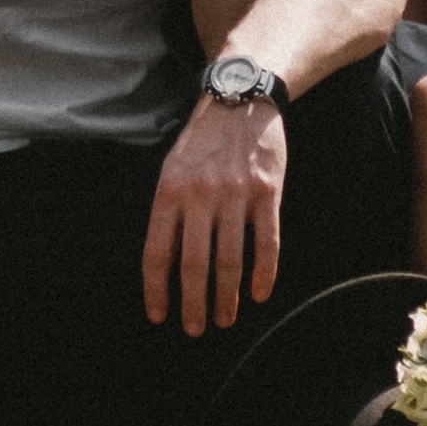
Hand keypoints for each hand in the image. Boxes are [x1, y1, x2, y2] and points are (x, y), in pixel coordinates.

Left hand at [143, 92, 286, 336]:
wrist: (242, 96)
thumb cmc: (203, 140)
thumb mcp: (173, 166)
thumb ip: (170, 209)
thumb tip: (166, 262)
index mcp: (169, 189)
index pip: (158, 251)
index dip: (157, 288)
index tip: (159, 315)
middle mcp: (200, 193)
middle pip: (195, 264)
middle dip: (193, 303)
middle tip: (195, 329)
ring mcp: (236, 193)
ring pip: (230, 260)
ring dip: (227, 297)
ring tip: (224, 319)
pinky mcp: (268, 191)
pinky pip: (267, 242)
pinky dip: (264, 273)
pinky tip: (259, 294)